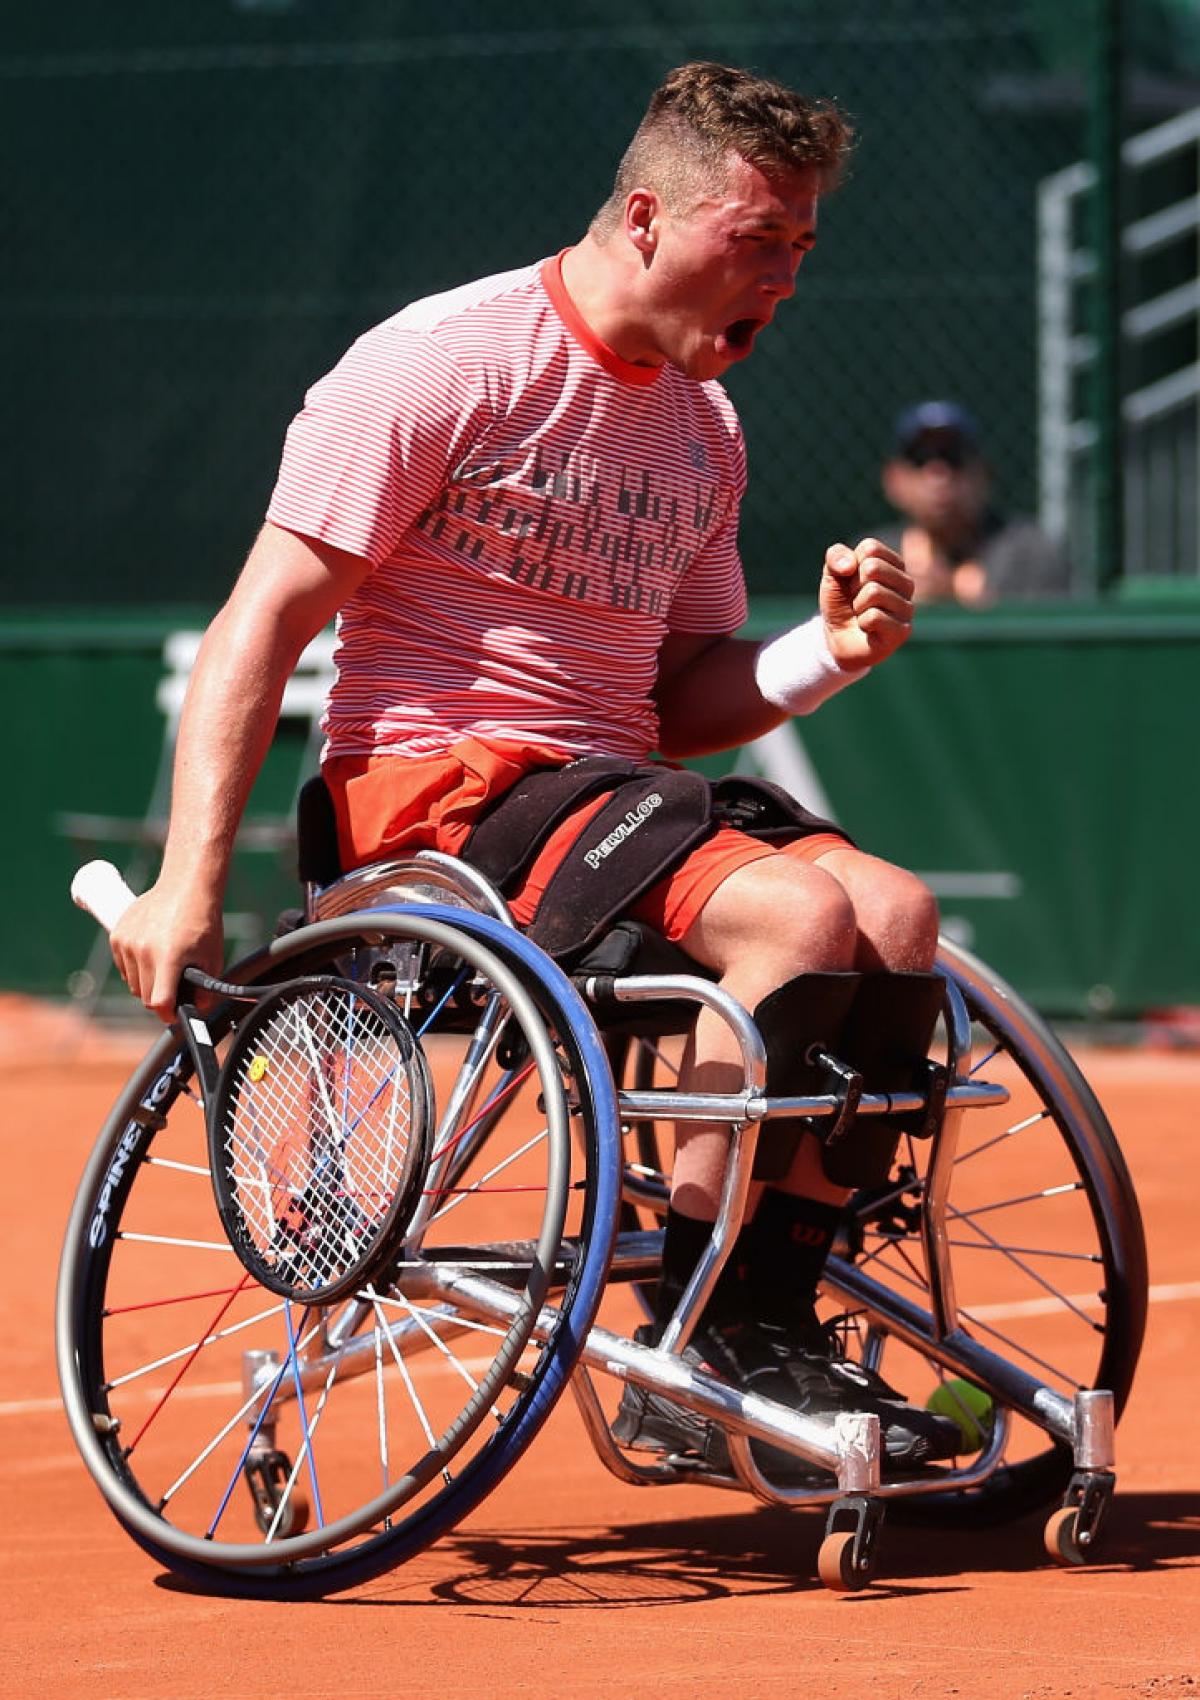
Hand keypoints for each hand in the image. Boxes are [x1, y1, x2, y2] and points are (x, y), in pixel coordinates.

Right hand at [109, 878, 224, 1022]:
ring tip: (165, 966)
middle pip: (144, 996)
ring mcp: (126, 942)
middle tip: (174, 989)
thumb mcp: (212, 957)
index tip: (175, 1015)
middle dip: (160, 998)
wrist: (185, 887)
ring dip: (146, 983)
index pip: (159, 1002)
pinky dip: (135, 968)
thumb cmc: (202, 922)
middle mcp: (143, 951)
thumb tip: (197, 1010)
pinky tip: (151, 954)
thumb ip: (205, 988)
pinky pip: (123, 966)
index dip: (168, 1014)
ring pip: (132, 983)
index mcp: (168, 957)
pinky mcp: (117, 935)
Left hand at [819, 536, 915, 670]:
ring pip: (874, 592)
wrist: (839, 638)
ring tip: (862, 614)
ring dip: (858, 606)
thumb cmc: (841, 602)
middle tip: (856, 600)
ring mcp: (907, 607)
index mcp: (893, 564)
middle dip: (853, 586)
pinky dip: (862, 623)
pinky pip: (875, 617)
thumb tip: (851, 565)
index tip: (851, 582)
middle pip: (873, 568)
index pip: (871, 548)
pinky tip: (868, 628)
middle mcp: (906, 583)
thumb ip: (836, 557)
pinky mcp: (903, 631)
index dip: (851, 566)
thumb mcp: (831, 575)